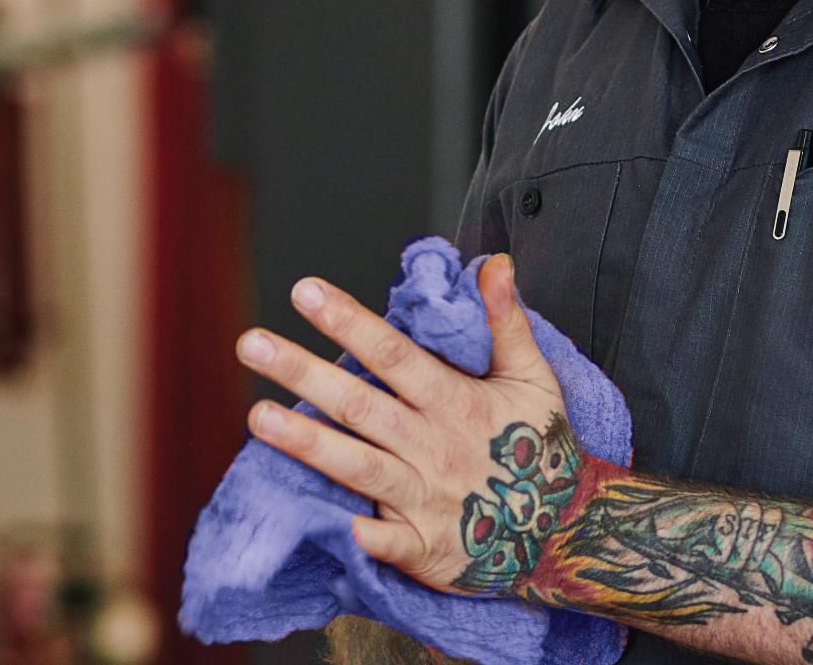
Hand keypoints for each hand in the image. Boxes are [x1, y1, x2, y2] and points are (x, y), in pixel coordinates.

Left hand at [235, 255, 571, 593]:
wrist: (562, 526)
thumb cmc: (538, 444)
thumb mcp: (532, 377)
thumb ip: (506, 320)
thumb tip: (493, 264)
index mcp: (457, 401)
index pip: (394, 354)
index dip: (350, 322)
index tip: (307, 292)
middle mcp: (435, 445)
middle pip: (360, 404)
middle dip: (303, 372)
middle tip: (250, 342)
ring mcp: (427, 498)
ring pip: (358, 465)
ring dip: (307, 443)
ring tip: (257, 416)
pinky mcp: (423, 547)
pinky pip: (387, 542)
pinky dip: (362, 536)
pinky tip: (327, 524)